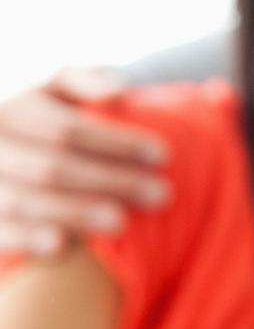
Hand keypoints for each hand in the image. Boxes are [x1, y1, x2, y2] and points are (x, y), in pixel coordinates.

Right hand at [0, 69, 170, 253]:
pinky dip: (25, 238)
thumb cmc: (44, 123)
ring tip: (122, 223)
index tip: (163, 154)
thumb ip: (85, 82)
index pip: (67, 130)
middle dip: (109, 182)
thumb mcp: (57, 94)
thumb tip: (119, 90)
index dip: (116, 143)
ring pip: (23, 200)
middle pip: (52, 168)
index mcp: (15, 111)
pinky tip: (61, 246)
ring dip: (74, 213)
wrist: (5, 158)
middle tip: (161, 195)